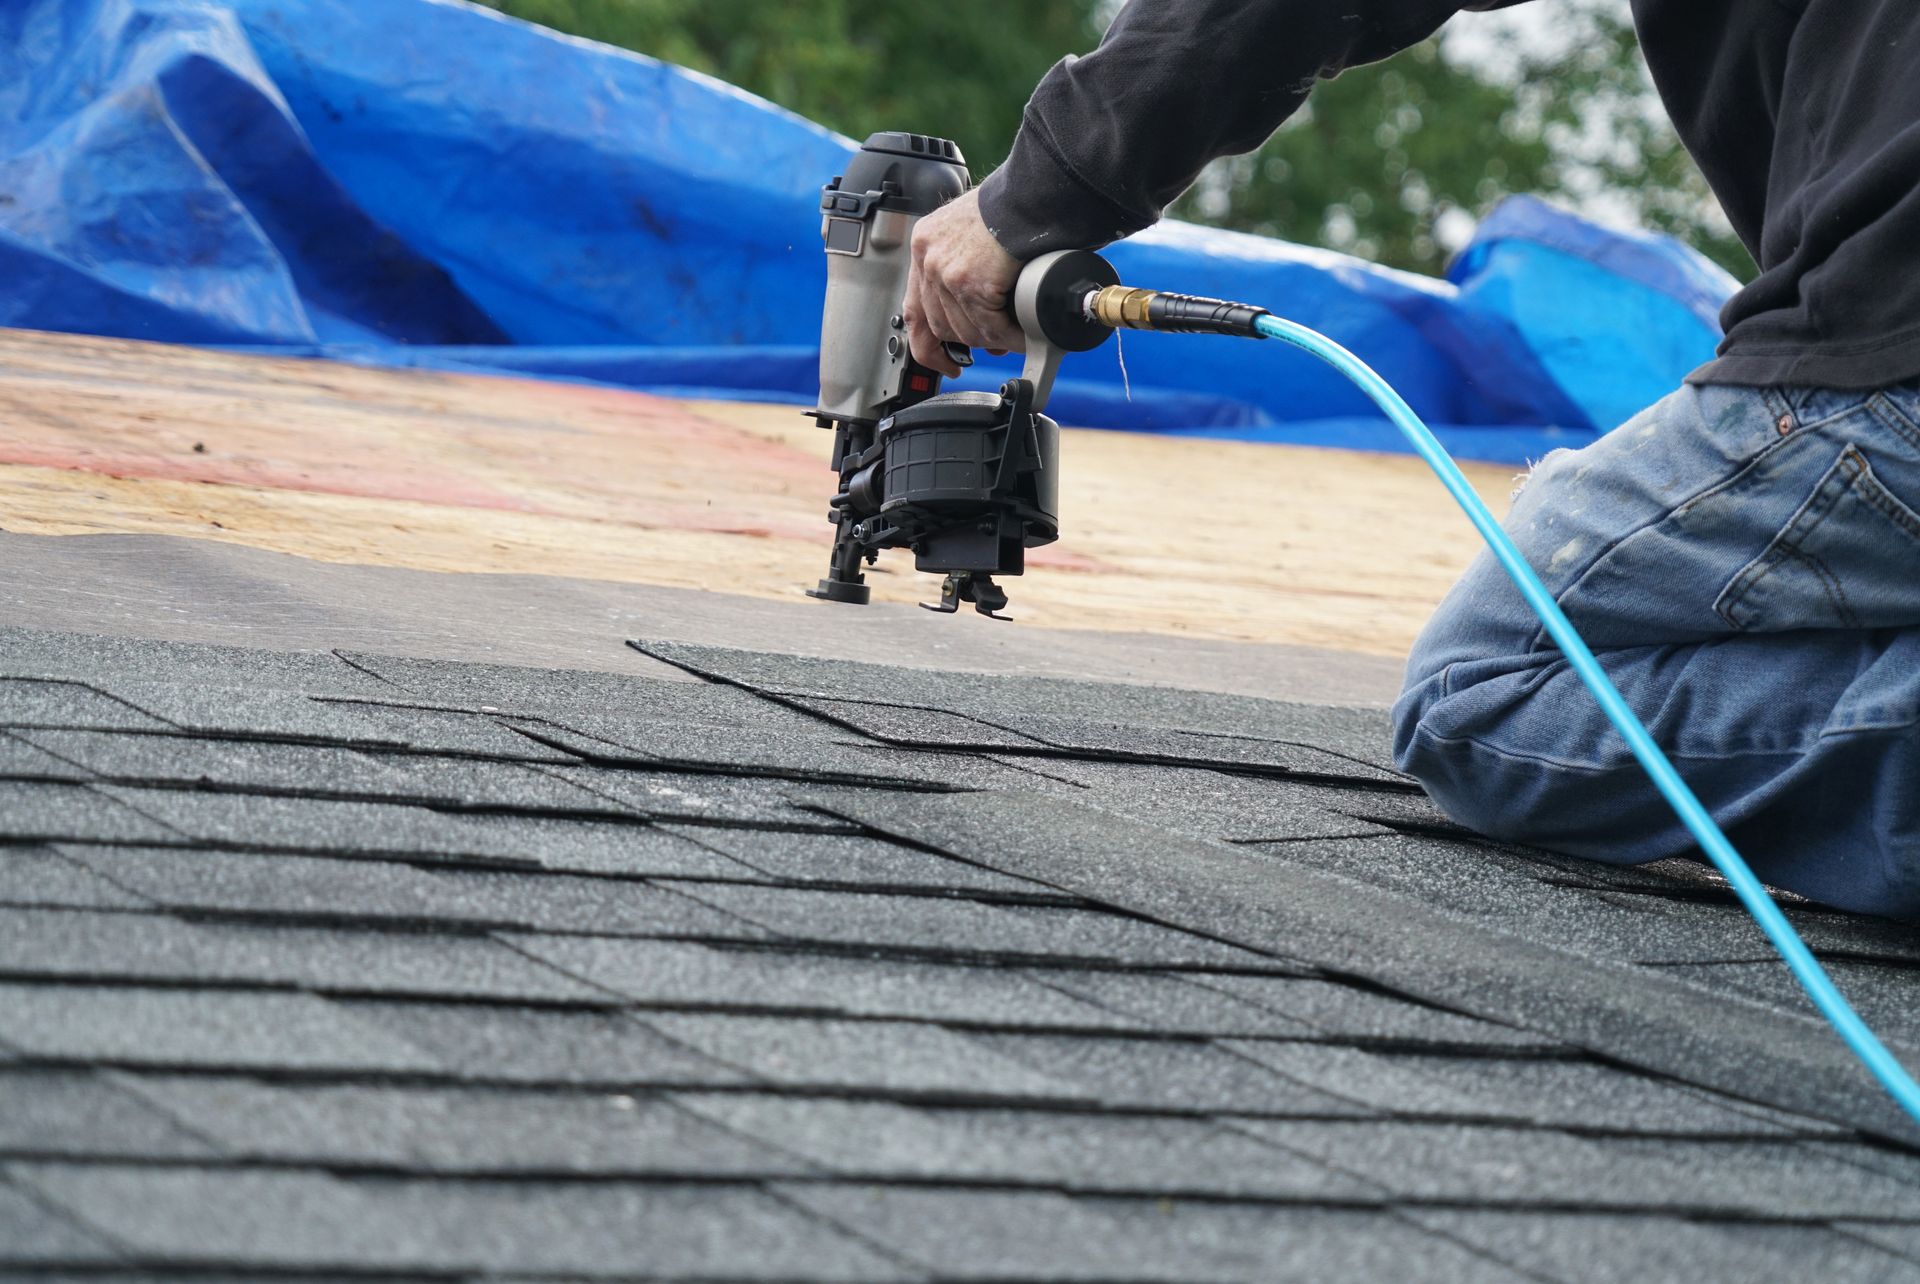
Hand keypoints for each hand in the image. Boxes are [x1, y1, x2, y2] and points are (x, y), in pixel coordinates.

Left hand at [903, 187, 1023, 376]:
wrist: (1034, 194)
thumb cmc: (1014, 206)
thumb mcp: (973, 231)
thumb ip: (965, 266)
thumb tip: (979, 312)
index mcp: (925, 244)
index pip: (915, 308)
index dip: (927, 343)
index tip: (943, 359)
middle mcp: (928, 258)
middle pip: (940, 325)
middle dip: (969, 343)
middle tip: (993, 346)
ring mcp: (946, 272)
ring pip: (966, 331)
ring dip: (993, 340)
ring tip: (1014, 337)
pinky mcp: (970, 283)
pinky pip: (991, 327)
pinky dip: (1010, 337)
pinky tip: (1023, 336)